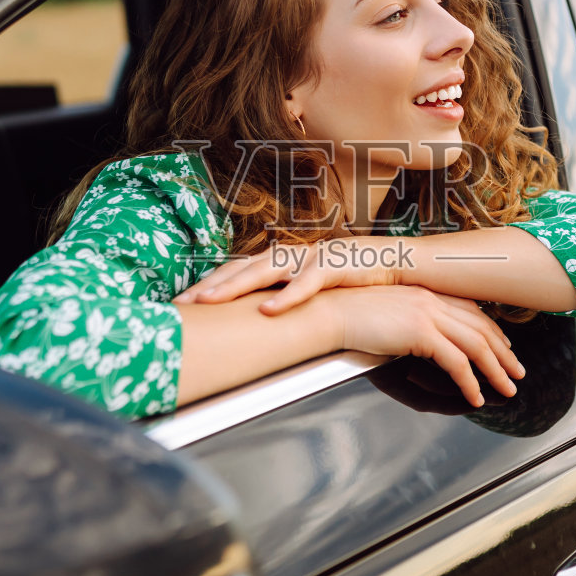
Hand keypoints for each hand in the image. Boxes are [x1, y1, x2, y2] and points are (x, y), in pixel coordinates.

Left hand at [174, 237, 406, 313]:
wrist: (395, 263)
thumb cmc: (349, 279)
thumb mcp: (309, 290)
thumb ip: (283, 298)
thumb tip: (256, 321)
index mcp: (281, 260)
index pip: (235, 271)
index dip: (207, 284)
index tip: (181, 303)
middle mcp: (290, 255)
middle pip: (240, 267)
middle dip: (209, 285)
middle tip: (181, 303)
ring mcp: (310, 257)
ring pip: (265, 270)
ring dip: (235, 286)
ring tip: (210, 302)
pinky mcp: (335, 266)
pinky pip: (307, 282)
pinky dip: (287, 296)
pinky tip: (268, 311)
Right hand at [318, 285, 523, 407]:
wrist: (327, 311)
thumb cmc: (345, 316)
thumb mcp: (384, 316)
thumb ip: (406, 327)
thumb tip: (416, 345)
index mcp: (424, 292)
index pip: (470, 311)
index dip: (492, 330)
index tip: (505, 347)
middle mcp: (430, 299)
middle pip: (481, 327)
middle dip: (504, 353)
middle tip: (517, 372)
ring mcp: (427, 313)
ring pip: (476, 345)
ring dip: (496, 370)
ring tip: (507, 388)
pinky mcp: (420, 332)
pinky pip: (457, 361)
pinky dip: (471, 381)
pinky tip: (476, 396)